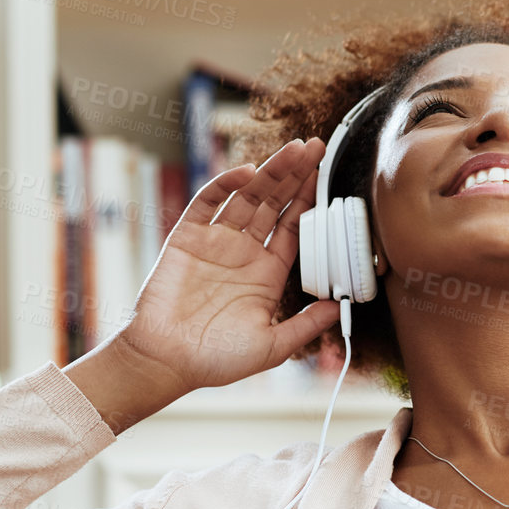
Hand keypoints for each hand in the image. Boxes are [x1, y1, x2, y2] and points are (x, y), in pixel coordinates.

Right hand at [113, 138, 339, 393]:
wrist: (167, 362)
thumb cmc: (217, 360)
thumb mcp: (274, 346)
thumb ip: (307, 324)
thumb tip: (341, 307)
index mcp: (267, 273)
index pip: (293, 227)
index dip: (309, 200)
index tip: (326, 174)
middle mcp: (244, 252)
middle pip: (274, 203)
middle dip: (295, 175)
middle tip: (317, 146)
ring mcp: (215, 242)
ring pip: (248, 196)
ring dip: (270, 172)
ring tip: (294, 150)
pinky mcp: (187, 237)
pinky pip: (208, 203)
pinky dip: (226, 184)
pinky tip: (248, 172)